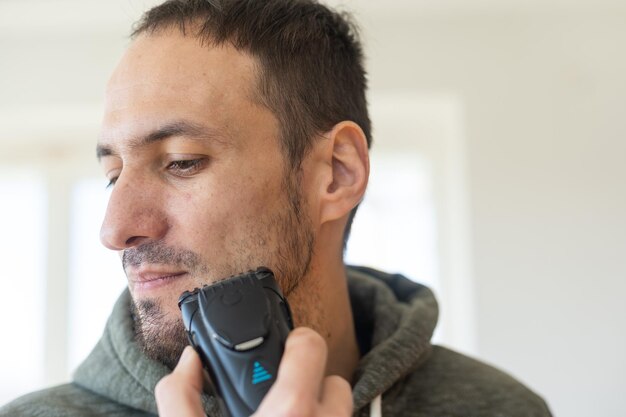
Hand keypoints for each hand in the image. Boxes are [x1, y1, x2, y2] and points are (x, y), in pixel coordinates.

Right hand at [154, 327, 352, 416]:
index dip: (299, 340)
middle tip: (284, 393)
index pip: (312, 346)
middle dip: (313, 383)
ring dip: (320, 410)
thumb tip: (188, 360)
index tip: (288, 346)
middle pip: (338, 383)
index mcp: (289, 413)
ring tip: (289, 416)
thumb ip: (179, 397)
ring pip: (342, 413)